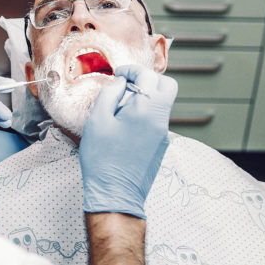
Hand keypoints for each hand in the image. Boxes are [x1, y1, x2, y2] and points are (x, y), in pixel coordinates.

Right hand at [80, 65, 176, 218]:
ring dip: (144, 98)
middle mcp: (160, 120)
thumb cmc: (103, 160)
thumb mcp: (97, 121)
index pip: (148, 76)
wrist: (115, 193)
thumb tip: (120, 84)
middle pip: (167, 86)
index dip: (132, 70)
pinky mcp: (160, 145)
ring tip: (120, 109)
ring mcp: (163, 134)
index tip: (120, 74)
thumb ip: (110, 95)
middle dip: (147, 79)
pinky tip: (124, 126)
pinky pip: (156, 120)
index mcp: (146, 110)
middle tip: (127, 84)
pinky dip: (144, 114)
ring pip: (161, 103)